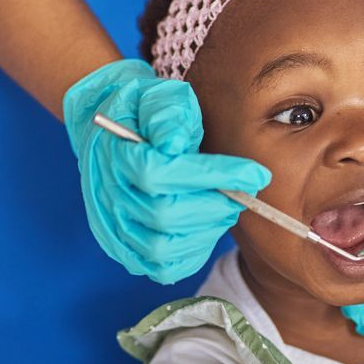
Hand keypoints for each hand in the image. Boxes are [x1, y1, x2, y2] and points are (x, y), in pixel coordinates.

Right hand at [63, 59, 270, 284]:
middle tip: (245, 191)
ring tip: (227, 206)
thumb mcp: (157, 95)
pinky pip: (162, 268)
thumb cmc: (143, 112)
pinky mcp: (124, 250)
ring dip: (207, 230)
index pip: (162, 174)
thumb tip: (176, 142)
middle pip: (165, 215)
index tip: (255, 172)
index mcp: (116, 156)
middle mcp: (108, 198)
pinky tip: (209, 225)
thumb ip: (168, 112)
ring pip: (163, 249)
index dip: (215, 176)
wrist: (110, 130)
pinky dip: (193, 252)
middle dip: (216, 205)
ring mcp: (113, 229)